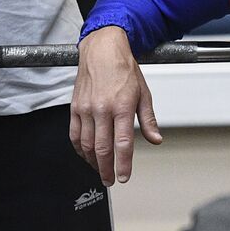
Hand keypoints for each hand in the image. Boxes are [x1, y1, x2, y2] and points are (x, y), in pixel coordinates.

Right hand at [70, 26, 162, 185]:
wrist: (102, 50)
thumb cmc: (123, 69)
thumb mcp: (143, 93)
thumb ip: (148, 120)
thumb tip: (155, 139)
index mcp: (121, 106)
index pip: (122, 144)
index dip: (123, 165)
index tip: (123, 177)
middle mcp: (102, 109)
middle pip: (102, 148)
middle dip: (106, 169)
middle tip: (110, 180)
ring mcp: (86, 109)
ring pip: (86, 145)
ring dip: (93, 162)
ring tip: (100, 170)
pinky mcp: (75, 108)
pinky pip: (74, 135)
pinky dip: (79, 149)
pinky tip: (86, 155)